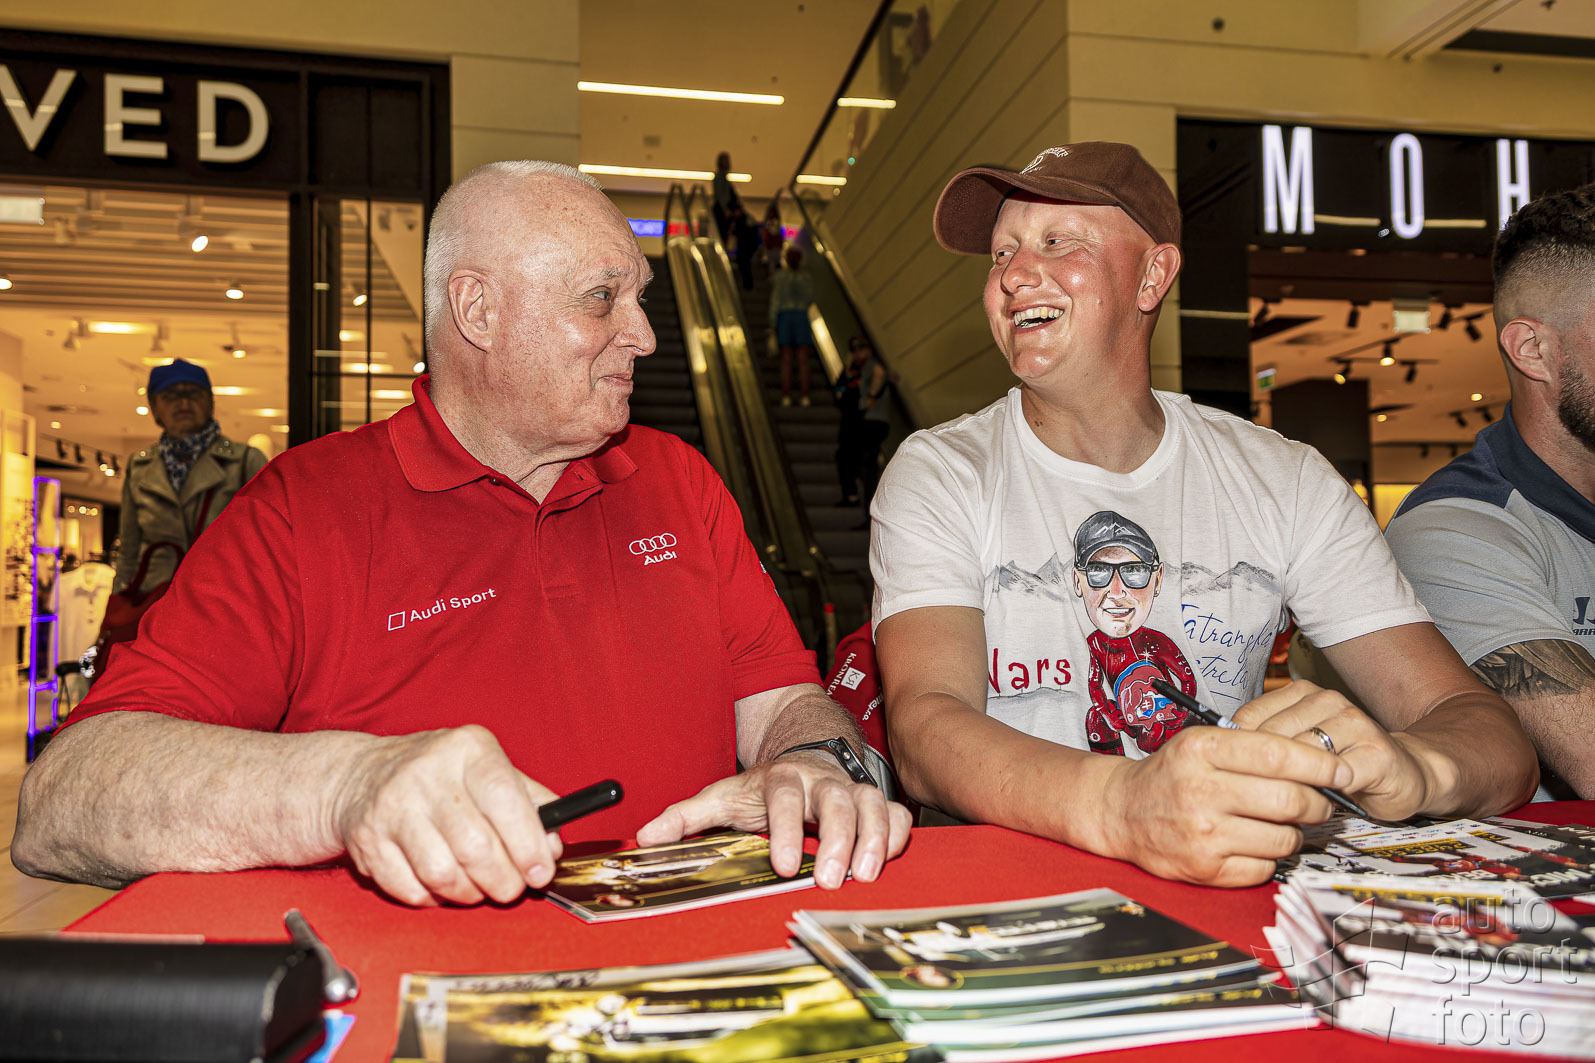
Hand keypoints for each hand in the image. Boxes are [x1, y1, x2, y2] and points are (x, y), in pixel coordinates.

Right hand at [332, 725, 562, 906]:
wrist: (362, 773)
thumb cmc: (442, 775)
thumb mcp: (489, 767)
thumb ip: (530, 802)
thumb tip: (552, 846)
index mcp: (467, 749)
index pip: (504, 798)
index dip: (528, 843)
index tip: (542, 871)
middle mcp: (426, 773)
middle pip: (475, 846)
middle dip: (503, 880)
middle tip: (511, 888)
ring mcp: (392, 806)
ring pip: (442, 874)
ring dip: (469, 893)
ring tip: (477, 887)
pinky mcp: (367, 840)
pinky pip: (411, 890)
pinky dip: (434, 898)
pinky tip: (441, 884)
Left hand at [635, 752, 911, 888]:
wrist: (806, 754)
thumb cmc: (764, 786)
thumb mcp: (723, 796)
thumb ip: (686, 817)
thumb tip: (645, 838)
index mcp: (782, 779)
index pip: (784, 799)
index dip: (784, 830)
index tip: (782, 865)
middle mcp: (821, 781)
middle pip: (835, 801)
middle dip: (836, 839)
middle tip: (829, 879)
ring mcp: (852, 790)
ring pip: (871, 805)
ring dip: (872, 839)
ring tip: (865, 875)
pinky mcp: (875, 802)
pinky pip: (896, 813)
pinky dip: (896, 834)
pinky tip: (887, 860)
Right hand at [1096, 725, 1351, 885]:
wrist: (1121, 810)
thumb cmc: (1172, 773)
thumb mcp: (1203, 742)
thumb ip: (1254, 748)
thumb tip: (1321, 767)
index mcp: (1201, 750)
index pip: (1277, 754)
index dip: (1319, 763)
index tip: (1341, 770)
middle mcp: (1199, 791)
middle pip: (1289, 800)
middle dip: (1317, 803)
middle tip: (1319, 802)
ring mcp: (1202, 834)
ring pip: (1285, 839)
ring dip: (1294, 832)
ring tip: (1280, 823)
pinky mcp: (1206, 870)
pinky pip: (1266, 867)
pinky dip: (1270, 856)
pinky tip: (1254, 842)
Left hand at [1232, 680, 1434, 820]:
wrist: (1407, 774)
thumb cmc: (1343, 767)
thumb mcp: (1297, 753)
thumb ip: (1266, 749)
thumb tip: (1220, 760)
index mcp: (1299, 694)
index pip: (1249, 719)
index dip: (1237, 756)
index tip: (1231, 780)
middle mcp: (1326, 700)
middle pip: (1272, 740)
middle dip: (1263, 776)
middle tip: (1257, 801)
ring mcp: (1354, 720)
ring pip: (1301, 758)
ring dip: (1292, 787)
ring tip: (1289, 805)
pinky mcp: (1377, 750)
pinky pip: (1335, 776)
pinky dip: (1323, 795)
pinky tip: (1321, 804)